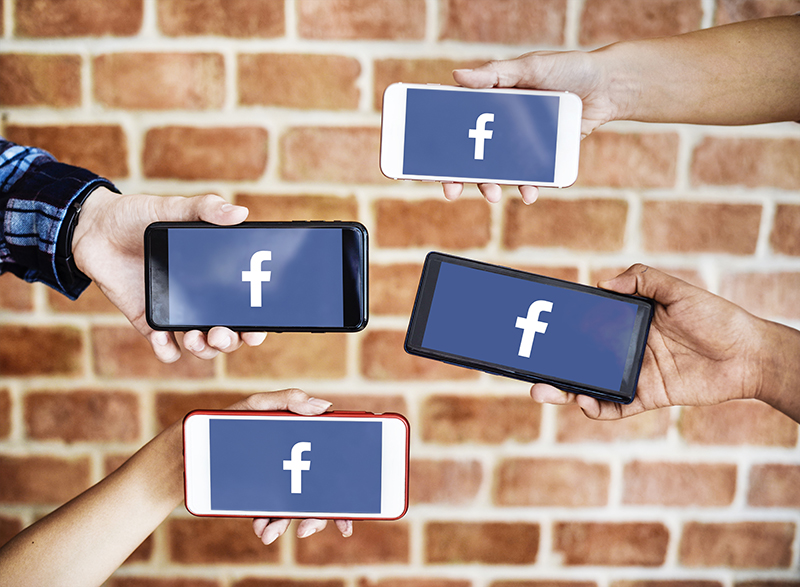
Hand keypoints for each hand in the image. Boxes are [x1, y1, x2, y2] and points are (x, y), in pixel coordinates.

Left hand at [71, 187, 266, 362]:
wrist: (93, 228)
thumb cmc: (137, 215)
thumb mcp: (174, 207)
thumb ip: (206, 208)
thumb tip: (239, 213)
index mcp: (214, 274)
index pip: (244, 305)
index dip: (256, 323)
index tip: (257, 331)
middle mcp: (200, 297)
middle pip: (228, 333)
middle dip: (230, 341)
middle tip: (220, 333)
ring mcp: (175, 310)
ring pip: (201, 345)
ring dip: (204, 349)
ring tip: (194, 337)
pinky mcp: (149, 319)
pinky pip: (164, 347)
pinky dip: (166, 350)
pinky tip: (161, 337)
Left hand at [226, 389, 353, 544]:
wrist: (190, 448)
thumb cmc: (227, 421)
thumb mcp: (256, 406)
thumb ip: (288, 400)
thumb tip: (324, 406)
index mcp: (303, 439)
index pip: (333, 460)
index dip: (346, 485)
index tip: (349, 510)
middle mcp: (296, 462)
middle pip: (319, 492)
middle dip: (317, 517)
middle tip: (306, 529)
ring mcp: (279, 481)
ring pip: (296, 508)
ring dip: (287, 524)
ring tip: (270, 533)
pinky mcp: (261, 497)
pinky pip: (272, 515)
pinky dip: (268, 524)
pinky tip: (260, 528)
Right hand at [442, 49, 626, 203]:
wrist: (608, 86)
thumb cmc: (567, 69)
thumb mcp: (530, 66)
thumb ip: (495, 74)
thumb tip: (457, 77)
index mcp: (490, 102)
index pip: (456, 124)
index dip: (440, 143)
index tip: (424, 161)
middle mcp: (501, 125)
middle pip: (471, 155)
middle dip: (459, 175)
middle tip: (452, 189)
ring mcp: (521, 143)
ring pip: (497, 170)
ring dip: (490, 185)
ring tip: (493, 195)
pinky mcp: (542, 156)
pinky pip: (529, 176)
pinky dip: (527, 186)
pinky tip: (529, 193)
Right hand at [530, 264, 766, 418]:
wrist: (748, 354)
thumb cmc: (715, 317)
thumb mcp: (677, 290)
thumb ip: (643, 278)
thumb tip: (604, 283)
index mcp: (627, 322)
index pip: (586, 326)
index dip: (563, 330)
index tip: (541, 329)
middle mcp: (624, 349)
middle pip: (580, 360)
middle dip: (552, 368)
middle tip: (531, 373)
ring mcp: (633, 374)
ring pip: (590, 385)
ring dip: (565, 390)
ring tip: (545, 391)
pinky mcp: (646, 396)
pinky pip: (616, 406)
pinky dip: (598, 408)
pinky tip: (585, 403)